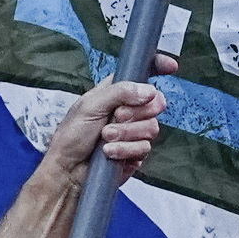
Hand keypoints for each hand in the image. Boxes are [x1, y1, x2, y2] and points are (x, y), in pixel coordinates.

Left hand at [35, 77, 160, 189]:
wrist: (68, 171)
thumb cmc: (71, 137)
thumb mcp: (90, 105)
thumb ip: (120, 92)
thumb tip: (148, 90)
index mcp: (115, 92)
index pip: (141, 74)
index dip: (157, 67)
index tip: (170, 66)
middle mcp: (127, 110)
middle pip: (155, 102)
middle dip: (136, 112)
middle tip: (116, 116)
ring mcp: (132, 132)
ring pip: (152, 127)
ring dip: (126, 133)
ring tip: (106, 137)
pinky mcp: (135, 152)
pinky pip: (145, 148)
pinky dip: (126, 150)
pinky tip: (110, 152)